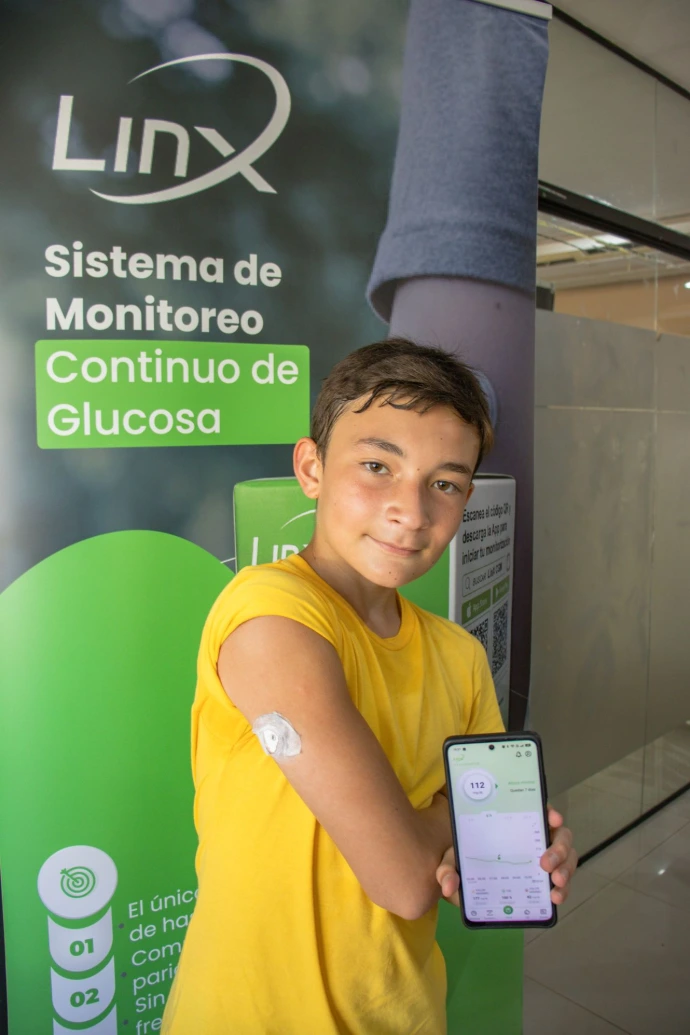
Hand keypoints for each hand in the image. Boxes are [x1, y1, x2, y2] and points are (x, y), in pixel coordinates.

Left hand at [435, 806, 577, 909]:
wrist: (469, 883)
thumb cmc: (465, 862)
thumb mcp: (451, 861)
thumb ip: (446, 869)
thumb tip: (448, 885)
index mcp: (514, 822)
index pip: (538, 809)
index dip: (548, 811)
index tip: (551, 818)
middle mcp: (534, 836)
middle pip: (559, 834)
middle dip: (558, 848)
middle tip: (545, 864)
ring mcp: (544, 856)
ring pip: (567, 857)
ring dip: (566, 869)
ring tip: (555, 884)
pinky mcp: (547, 877)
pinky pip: (562, 879)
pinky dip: (562, 888)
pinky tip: (555, 897)